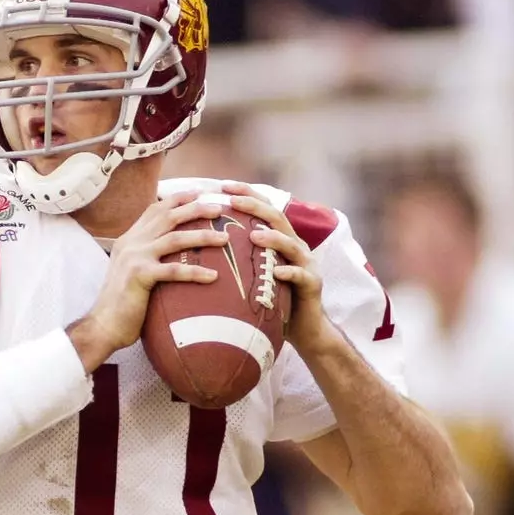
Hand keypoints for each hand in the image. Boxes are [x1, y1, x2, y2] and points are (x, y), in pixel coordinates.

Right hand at [67, 191, 227, 368]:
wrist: (103, 325)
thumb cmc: (122, 303)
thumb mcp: (131, 270)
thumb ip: (145, 255)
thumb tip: (169, 251)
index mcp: (129, 239)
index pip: (155, 210)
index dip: (178, 199)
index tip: (199, 193)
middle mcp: (131, 242)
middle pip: (168, 217)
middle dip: (196, 209)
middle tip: (219, 209)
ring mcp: (135, 257)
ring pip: (175, 238)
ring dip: (203, 236)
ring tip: (225, 238)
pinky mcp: (140, 276)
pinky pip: (174, 270)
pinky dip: (195, 272)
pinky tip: (213, 276)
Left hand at [216, 186, 338, 356]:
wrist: (304, 329)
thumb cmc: (273, 300)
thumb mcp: (254, 275)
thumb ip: (238, 258)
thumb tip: (200, 247)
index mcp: (280, 240)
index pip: (263, 210)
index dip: (246, 195)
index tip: (223, 186)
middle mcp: (295, 246)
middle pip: (277, 218)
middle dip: (255, 206)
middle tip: (232, 200)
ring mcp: (306, 264)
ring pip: (291, 244)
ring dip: (272, 238)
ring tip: (253, 234)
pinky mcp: (313, 285)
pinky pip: (300, 276)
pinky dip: (289, 273)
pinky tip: (277, 273)